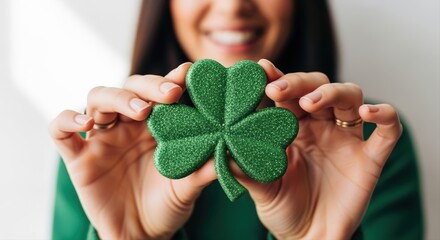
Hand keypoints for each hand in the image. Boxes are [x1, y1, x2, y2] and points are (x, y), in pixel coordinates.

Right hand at [49, 63, 216, 238]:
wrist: (141, 235)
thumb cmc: (167, 205)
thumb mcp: (189, 187)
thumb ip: (205, 168)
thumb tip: (231, 150)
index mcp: (156, 126)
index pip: (161, 93)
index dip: (172, 80)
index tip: (189, 74)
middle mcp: (128, 126)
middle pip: (130, 88)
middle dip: (148, 86)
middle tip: (170, 93)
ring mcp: (102, 139)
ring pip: (98, 98)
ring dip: (118, 98)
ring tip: (140, 110)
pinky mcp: (78, 158)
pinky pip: (60, 130)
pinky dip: (67, 119)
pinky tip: (85, 124)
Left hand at [237, 59, 402, 238]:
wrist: (309, 238)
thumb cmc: (283, 209)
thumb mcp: (260, 188)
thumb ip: (245, 169)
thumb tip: (222, 149)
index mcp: (292, 127)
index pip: (286, 95)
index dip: (276, 79)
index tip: (260, 69)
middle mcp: (320, 126)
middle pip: (317, 86)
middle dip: (299, 83)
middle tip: (276, 89)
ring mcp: (345, 139)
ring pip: (349, 96)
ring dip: (332, 92)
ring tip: (311, 102)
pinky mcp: (370, 158)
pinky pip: (388, 130)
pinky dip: (385, 115)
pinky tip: (369, 111)